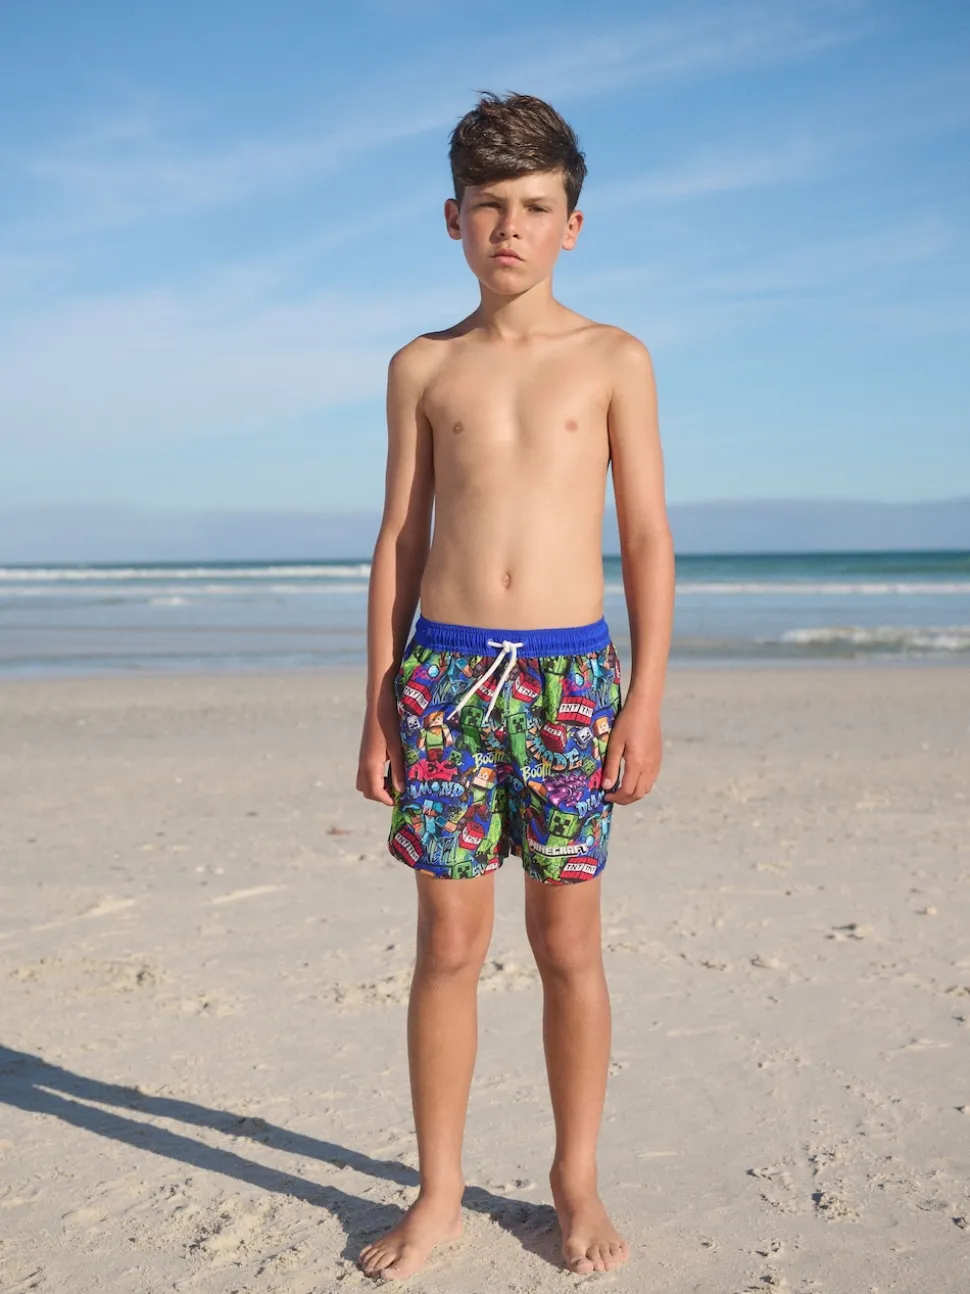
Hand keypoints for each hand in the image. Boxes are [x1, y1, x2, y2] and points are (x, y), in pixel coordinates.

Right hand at [356, 686, 405, 806]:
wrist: (378, 701)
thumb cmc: (390, 722)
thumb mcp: (397, 747)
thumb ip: (398, 770)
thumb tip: (401, 791)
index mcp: (371, 764)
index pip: (374, 792)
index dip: (387, 800)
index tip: (402, 800)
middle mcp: (363, 763)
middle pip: (366, 790)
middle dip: (381, 795)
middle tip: (399, 792)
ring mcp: (362, 757)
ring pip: (364, 781)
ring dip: (377, 786)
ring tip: (395, 781)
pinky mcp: (365, 751)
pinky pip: (366, 772)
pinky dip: (376, 777)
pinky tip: (391, 769)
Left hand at [601, 697, 661, 803]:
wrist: (646, 707)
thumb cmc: (627, 722)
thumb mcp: (614, 744)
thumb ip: (611, 767)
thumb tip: (606, 787)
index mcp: (637, 764)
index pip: (627, 791)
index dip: (615, 798)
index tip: (605, 795)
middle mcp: (649, 767)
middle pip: (638, 794)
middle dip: (624, 799)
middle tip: (612, 796)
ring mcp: (656, 763)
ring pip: (647, 788)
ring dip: (633, 793)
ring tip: (620, 788)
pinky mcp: (658, 758)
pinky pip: (651, 779)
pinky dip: (641, 785)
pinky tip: (631, 778)